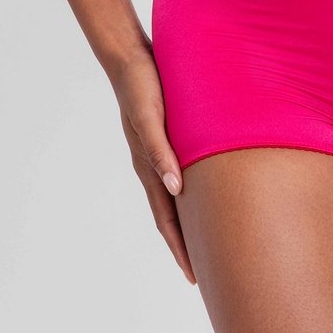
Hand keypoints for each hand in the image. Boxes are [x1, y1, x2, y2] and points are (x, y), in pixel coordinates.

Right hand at [110, 42, 196, 284]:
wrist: (129, 57)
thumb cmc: (141, 85)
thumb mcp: (151, 117)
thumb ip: (161, 150)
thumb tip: (176, 188)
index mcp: (149, 166)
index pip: (166, 218)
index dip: (180, 247)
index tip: (194, 276)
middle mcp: (152, 164)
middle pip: (169, 214)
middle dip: (184, 244)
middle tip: (202, 272)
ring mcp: (157, 151)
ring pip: (173, 196)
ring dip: (186, 220)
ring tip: (203, 239)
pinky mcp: (165, 135)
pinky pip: (177, 171)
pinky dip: (188, 190)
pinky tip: (199, 191)